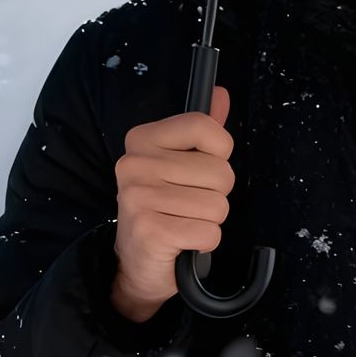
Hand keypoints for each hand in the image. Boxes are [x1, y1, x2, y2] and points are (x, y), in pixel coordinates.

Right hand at [110, 84, 233, 318]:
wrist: (137, 263)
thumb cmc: (165, 207)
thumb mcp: (181, 163)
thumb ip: (202, 129)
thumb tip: (220, 93)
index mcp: (143, 139)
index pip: (205, 126)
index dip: (219, 152)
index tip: (201, 168)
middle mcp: (135, 163)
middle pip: (220, 171)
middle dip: (217, 193)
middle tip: (189, 204)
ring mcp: (138, 198)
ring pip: (218, 205)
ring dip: (211, 220)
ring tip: (185, 222)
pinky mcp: (149, 232)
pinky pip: (209, 232)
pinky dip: (205, 241)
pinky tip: (183, 241)